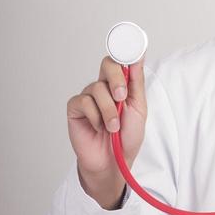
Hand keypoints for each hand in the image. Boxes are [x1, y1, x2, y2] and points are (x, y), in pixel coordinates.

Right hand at [66, 55, 147, 177]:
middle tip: (122, 98)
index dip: (125, 51)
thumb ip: (136, 83)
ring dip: (109, 111)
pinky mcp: (75, 108)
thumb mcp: (138, 109)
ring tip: (113, 128)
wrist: (114, 162)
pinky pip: (85, 102)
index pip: (121, 61)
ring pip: (97, 88)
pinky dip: (95, 117)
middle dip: (117, 79)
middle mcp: (103, 87)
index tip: (133, 52)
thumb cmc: (126, 137)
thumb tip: (138, 57)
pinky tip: (98, 128)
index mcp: (120, 85)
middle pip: (108, 65)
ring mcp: (88, 96)